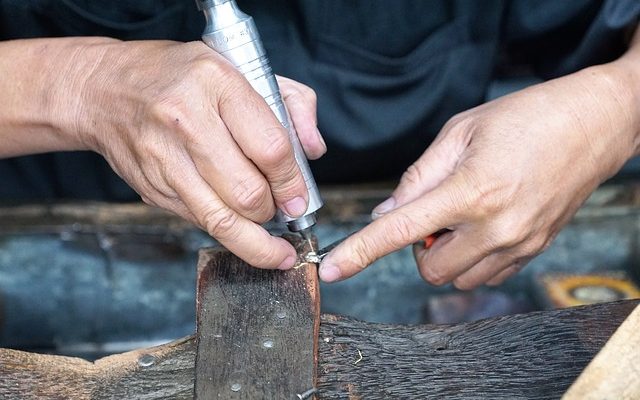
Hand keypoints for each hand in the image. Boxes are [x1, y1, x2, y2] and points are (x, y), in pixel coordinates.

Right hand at [69, 40, 324, 268]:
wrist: (105, 90)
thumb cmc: (181, 77)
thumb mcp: (242, 68)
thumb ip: (292, 103)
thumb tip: (314, 150)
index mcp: (216, 83)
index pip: (271, 148)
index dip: (293, 183)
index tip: (302, 198)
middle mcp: (186, 121)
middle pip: (248, 193)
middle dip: (275, 211)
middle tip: (285, 210)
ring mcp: (164, 159)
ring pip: (222, 220)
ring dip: (256, 240)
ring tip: (274, 246)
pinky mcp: (151, 188)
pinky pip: (200, 222)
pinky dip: (227, 232)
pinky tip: (241, 228)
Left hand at [319, 62, 639, 287]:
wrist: (593, 124)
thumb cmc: (526, 117)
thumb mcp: (460, 131)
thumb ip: (418, 176)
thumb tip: (386, 212)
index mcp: (471, 190)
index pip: (400, 231)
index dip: (360, 252)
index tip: (332, 269)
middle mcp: (496, 227)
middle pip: (429, 269)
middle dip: (417, 248)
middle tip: (432, 213)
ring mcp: (519, 244)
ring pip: (458, 278)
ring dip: (445, 255)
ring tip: (462, 216)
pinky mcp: (535, 251)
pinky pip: (487, 275)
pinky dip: (472, 259)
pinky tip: (482, 226)